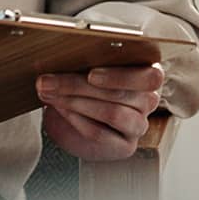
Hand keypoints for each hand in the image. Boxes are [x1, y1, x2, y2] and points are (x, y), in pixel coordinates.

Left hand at [38, 63, 164, 160]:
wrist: (79, 121)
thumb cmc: (88, 86)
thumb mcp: (90, 68)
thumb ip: (88, 60)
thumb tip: (63, 53)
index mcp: (150, 74)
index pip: (151, 77)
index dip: (120, 76)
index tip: (91, 74)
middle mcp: (149, 100)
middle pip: (120, 94)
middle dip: (78, 85)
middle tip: (47, 81)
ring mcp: (139, 125)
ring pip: (111, 113)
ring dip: (74, 102)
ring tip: (48, 93)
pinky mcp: (125, 145)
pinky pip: (100, 133)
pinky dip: (76, 120)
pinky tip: (60, 109)